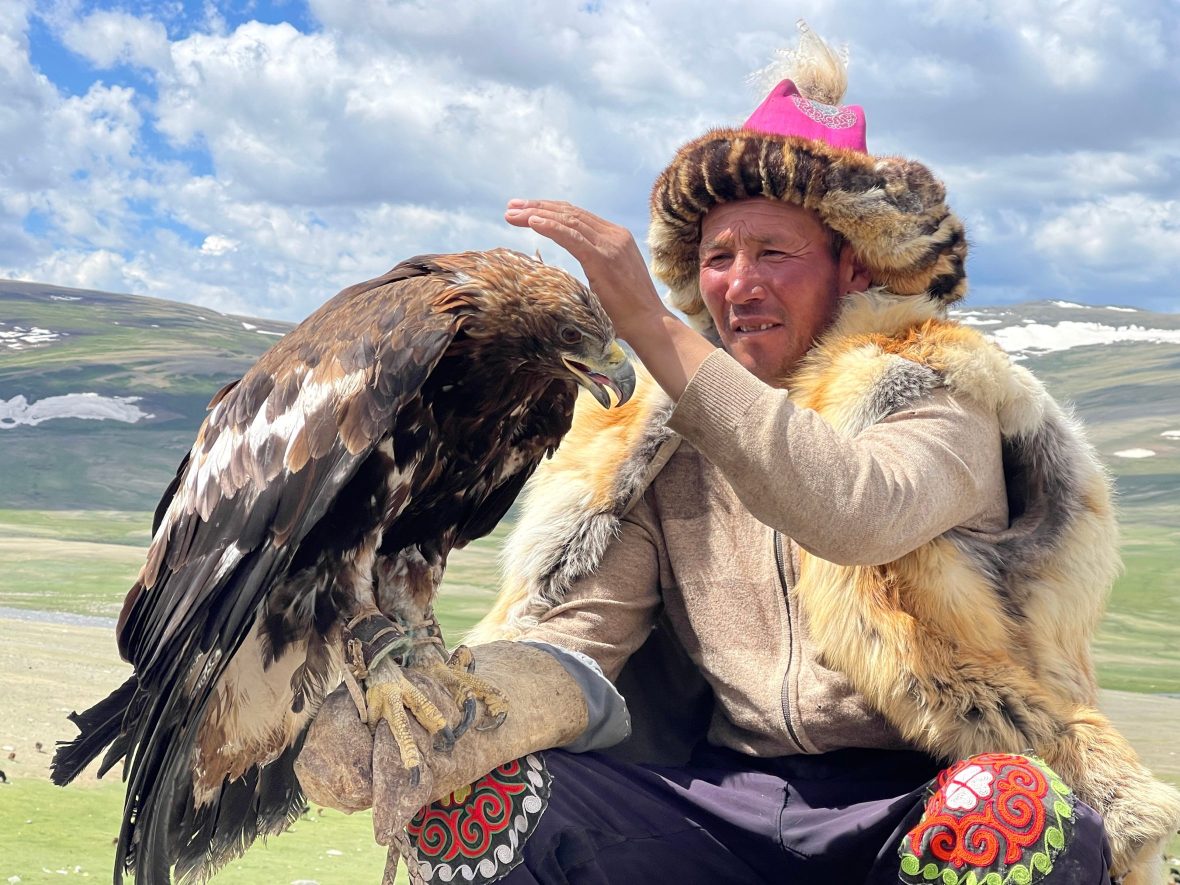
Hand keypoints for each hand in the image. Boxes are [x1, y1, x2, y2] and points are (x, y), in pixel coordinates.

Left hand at [504, 199, 669, 341]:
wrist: (649, 324)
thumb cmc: (627, 312)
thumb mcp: (608, 280)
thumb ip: (593, 266)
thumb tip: (566, 275)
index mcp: (615, 237)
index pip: (577, 216)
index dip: (549, 210)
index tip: (525, 211)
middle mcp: (614, 235)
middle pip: (569, 213)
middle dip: (537, 208)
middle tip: (511, 207)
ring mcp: (610, 245)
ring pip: (568, 220)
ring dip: (536, 214)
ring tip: (512, 214)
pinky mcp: (603, 259)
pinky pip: (571, 237)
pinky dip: (550, 227)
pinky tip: (531, 222)